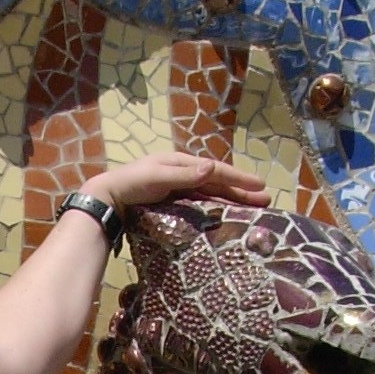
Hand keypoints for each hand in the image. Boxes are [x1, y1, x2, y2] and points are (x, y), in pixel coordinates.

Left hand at [94, 152, 270, 213]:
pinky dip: (216, 204)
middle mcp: (184, 172)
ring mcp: (179, 186)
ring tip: (252, 205)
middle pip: (218, 181)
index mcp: (183, 163)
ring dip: (232, 198)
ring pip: (212, 192)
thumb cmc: (132, 183)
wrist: (109, 196)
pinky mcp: (173, 199)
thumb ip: (185, 175)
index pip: (217, 170)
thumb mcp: (158, 177)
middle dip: (241, 190)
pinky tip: (225, 211)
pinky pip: (201, 200)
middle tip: (265, 199)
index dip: (239, 179)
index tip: (259, 185)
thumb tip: (212, 168)